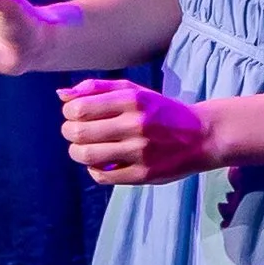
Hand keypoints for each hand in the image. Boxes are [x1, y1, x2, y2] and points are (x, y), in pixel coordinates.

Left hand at [58, 76, 216, 183]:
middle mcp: (136, 124)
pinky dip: (94, 169)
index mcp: (132, 100)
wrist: (202, 136)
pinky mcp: (144, 174)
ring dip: (77, 152)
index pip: (78, 108)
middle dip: (70, 132)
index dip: (69, 113)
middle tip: (77, 132)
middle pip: (78, 133)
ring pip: (86, 155)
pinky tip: (103, 162)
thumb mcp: (134, 91)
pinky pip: (102, 176)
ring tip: (86, 148)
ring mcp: (140, 151)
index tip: (76, 114)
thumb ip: (96, 88)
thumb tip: (61, 94)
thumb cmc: (160, 111)